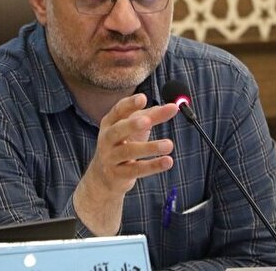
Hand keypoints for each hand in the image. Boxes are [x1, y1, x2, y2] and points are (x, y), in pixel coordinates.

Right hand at [73, 93, 177, 234]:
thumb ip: (151, 116)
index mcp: (110, 122)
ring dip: (149, 148)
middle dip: (132, 125)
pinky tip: (168, 161)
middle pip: (118, 130)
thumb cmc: (122, 144)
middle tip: (147, 121)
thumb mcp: (133, 128)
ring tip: (169, 144)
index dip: (130, 104)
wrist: (103, 176)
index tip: (143, 98)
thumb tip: (172, 107)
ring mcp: (110, 157)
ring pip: (129, 151)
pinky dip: (153, 166)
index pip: (118, 110)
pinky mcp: (118, 174)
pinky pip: (136, 170)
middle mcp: (107, 138)